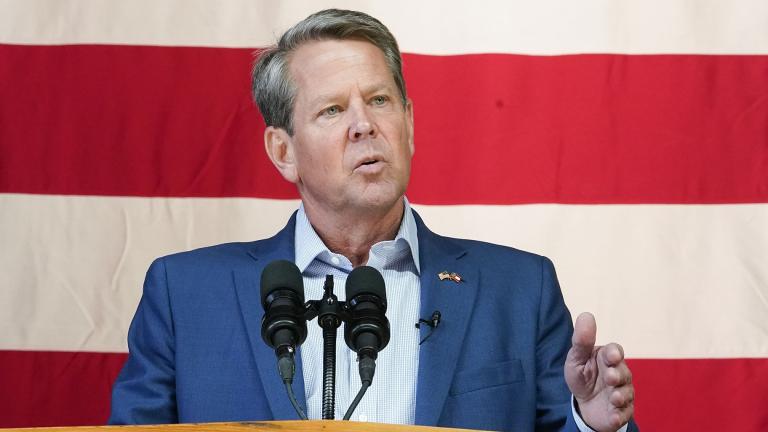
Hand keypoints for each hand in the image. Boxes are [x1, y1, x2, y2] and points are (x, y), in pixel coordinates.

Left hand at [565, 312, 633, 431]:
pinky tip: (613, 415)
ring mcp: (622, 393)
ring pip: (626, 393)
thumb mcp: (576, 359)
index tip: (612, 356)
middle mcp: (619, 374)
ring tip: (613, 398)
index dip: (614, 353)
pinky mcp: (622, 411)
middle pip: (624, 372)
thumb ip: (581, 340)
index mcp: (607, 358)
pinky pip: (624, 413)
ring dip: (621, 395)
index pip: (615, 351)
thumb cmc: (582, 376)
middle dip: (618, 375)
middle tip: (610, 377)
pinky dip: (619, 415)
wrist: (584, 404)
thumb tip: (586, 315)